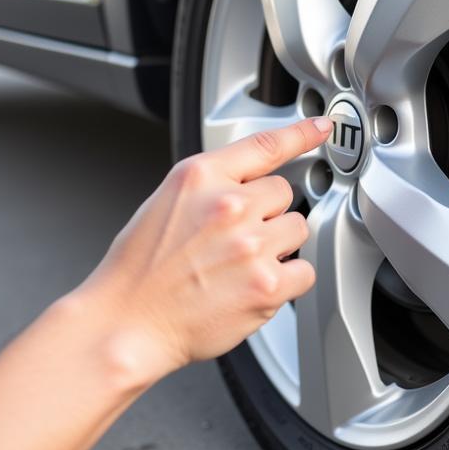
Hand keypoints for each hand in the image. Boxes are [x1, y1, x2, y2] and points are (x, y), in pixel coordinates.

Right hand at [78, 117, 331, 384]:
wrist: (127, 322)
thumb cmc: (140, 269)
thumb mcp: (167, 201)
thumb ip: (211, 185)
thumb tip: (250, 183)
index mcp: (202, 177)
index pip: (264, 145)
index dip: (300, 133)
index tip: (321, 127)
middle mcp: (230, 205)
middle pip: (284, 192)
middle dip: (266, 212)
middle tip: (234, 238)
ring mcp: (251, 245)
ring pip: (297, 228)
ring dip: (278, 244)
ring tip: (240, 264)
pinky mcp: (267, 286)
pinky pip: (304, 271)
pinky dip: (288, 280)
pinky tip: (255, 285)